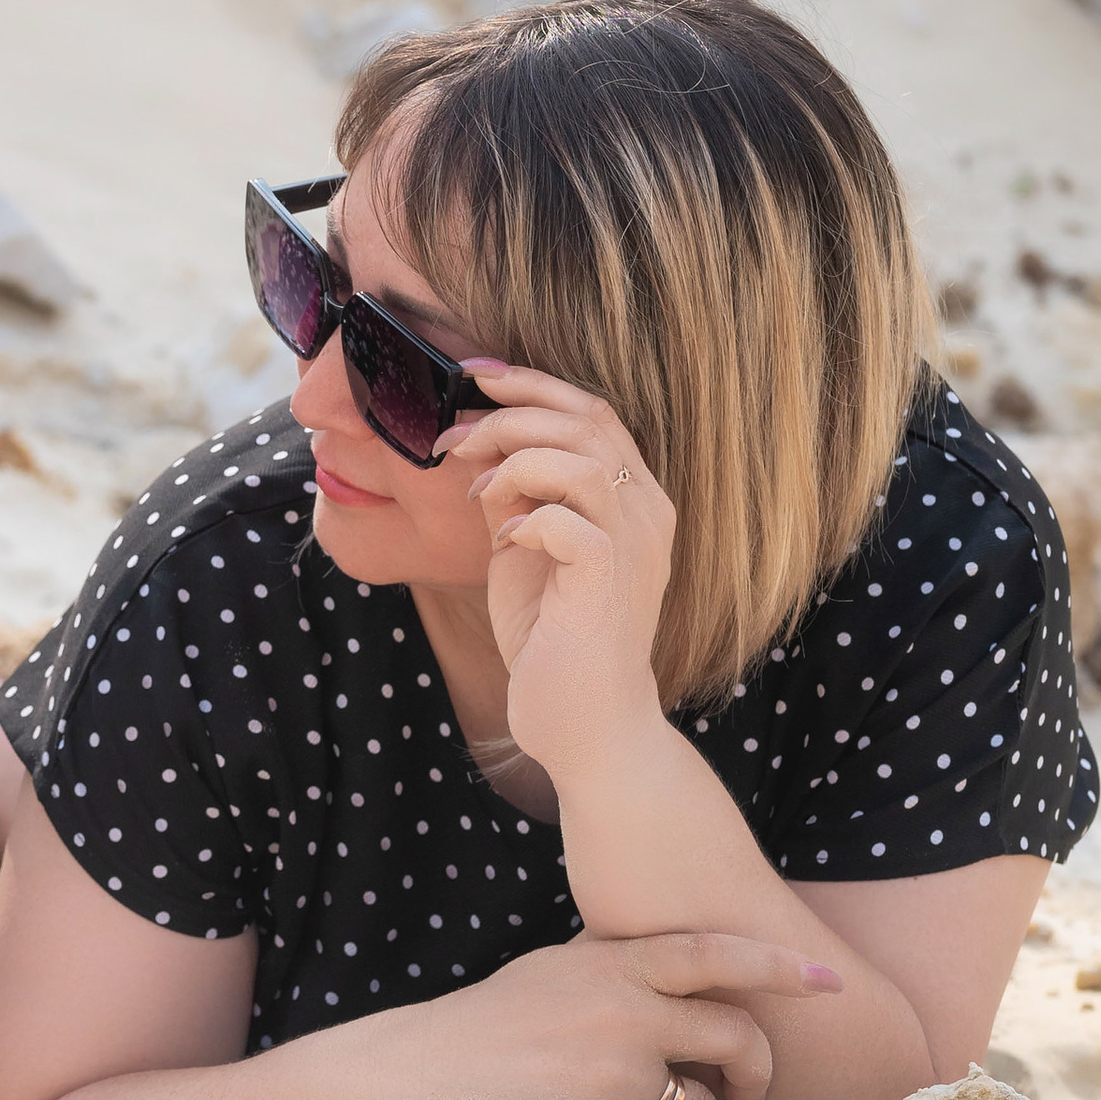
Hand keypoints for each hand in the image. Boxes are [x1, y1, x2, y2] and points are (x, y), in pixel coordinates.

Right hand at [415, 930, 842, 1099]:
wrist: (419, 1077)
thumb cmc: (486, 1026)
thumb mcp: (553, 973)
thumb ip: (617, 973)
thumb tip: (680, 985)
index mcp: (611, 963)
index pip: (716, 954)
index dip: (781, 966)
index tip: (828, 982)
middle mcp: (621, 1010)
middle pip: (736, 1036)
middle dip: (757, 1073)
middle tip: (748, 1095)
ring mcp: (612, 1072)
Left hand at [439, 365, 674, 776]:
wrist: (583, 721)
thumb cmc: (553, 638)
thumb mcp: (526, 549)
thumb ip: (516, 496)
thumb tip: (480, 450)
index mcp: (633, 498)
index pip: (593, 412)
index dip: (533, 384)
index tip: (475, 377)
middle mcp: (646, 511)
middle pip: (586, 419)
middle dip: (510, 412)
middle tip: (454, 435)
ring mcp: (634, 544)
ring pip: (580, 457)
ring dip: (513, 458)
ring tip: (476, 489)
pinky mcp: (609, 580)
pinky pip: (566, 519)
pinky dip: (523, 518)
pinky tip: (502, 542)